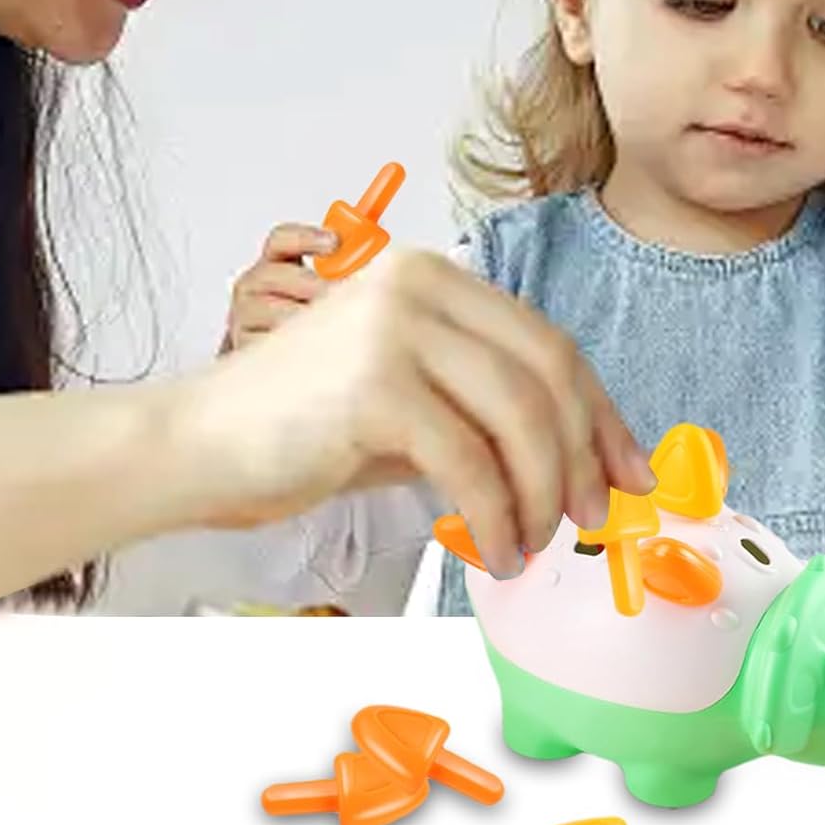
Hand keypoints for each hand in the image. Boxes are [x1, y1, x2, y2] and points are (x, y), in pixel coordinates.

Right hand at [186, 248, 656, 577]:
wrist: (197, 444)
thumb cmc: (298, 429)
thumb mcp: (406, 401)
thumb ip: (480, 412)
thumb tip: (578, 463)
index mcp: (431, 277)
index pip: (546, 341)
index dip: (599, 413)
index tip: (627, 472)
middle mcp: (418, 285)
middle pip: (546, 370)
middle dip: (584, 455)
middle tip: (592, 519)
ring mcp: (395, 328)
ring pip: (518, 415)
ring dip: (542, 494)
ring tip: (532, 543)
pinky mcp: (374, 384)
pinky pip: (469, 461)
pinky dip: (495, 515)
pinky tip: (493, 548)